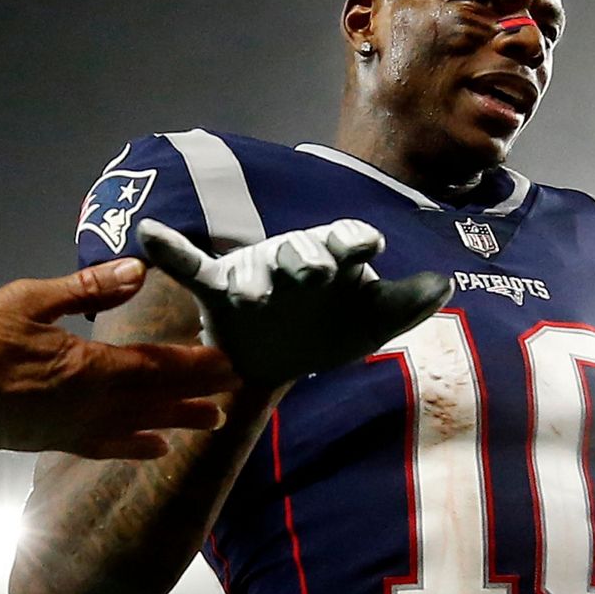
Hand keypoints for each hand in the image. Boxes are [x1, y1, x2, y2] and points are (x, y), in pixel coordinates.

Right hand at [0, 258, 241, 458]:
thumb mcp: (32, 299)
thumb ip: (89, 289)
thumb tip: (138, 270)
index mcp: (90, 367)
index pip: (156, 365)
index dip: (195, 364)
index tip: (229, 362)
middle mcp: (94, 403)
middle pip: (157, 396)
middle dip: (197, 390)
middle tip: (236, 388)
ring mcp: (78, 426)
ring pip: (141, 423)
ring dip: (178, 418)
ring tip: (213, 420)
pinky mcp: (59, 441)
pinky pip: (108, 446)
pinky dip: (136, 446)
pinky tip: (157, 447)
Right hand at [138, 218, 452, 386]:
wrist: (279, 361)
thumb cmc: (331, 329)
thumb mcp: (373, 322)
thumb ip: (410, 303)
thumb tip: (446, 284)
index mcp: (336, 259)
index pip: (348, 240)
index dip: (356, 241)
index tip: (367, 248)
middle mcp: (295, 259)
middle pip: (303, 251)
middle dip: (308, 259)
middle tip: (313, 273)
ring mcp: (256, 274)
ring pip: (256, 266)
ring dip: (256, 276)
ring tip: (253, 291)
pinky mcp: (220, 290)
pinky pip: (192, 268)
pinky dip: (170, 251)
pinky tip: (149, 232)